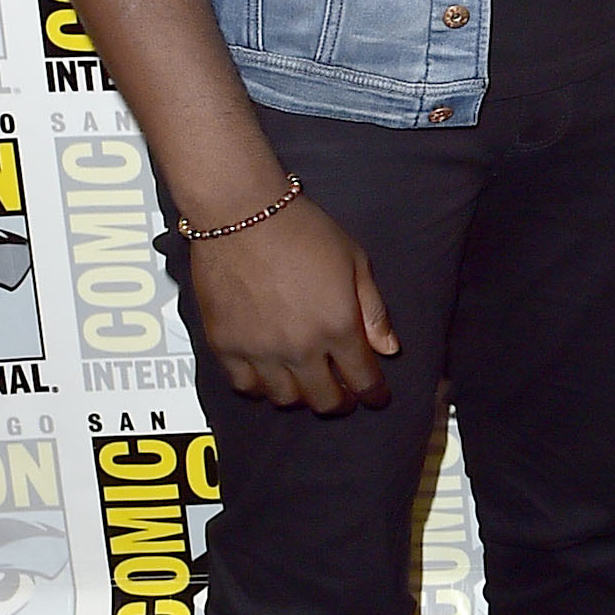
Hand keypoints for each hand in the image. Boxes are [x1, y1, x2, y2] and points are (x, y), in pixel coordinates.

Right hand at [191, 199, 397, 410]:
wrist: (242, 212)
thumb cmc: (300, 229)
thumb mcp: (354, 261)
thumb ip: (373, 310)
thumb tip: (388, 348)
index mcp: (338, 326)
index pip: (363, 380)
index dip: (373, 394)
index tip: (375, 396)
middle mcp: (300, 346)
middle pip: (325, 400)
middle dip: (340, 401)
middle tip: (343, 394)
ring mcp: (260, 350)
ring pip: (285, 399)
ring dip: (301, 395)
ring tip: (306, 381)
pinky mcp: (226, 345)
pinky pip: (244, 385)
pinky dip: (259, 386)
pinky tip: (268, 374)